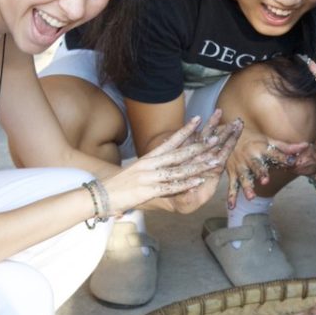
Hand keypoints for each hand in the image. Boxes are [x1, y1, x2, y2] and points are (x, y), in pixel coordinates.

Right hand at [102, 113, 241, 213]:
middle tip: (215, 139)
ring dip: (198, 166)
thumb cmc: (120, 185)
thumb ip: (153, 164)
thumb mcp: (137, 170)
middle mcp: (150, 164)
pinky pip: (171, 186)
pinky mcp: (149, 190)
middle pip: (179, 153)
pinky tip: (198, 181)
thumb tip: (166, 158)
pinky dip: (186, 184)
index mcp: (148, 158)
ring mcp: (150, 177)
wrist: (100, 195)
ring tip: (214, 161)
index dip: (185, 130)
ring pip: (179, 169)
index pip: (170, 141)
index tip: (198, 119)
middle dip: (199, 147)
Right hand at [165, 110, 240, 212]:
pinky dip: (192, 128)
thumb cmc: (181, 202)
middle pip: (216, 144)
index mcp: (209, 173)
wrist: (165, 197)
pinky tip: (196, 118)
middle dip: (226, 132)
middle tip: (237, 120)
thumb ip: (189, 198)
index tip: (238, 132)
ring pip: (204, 138)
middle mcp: (203, 161)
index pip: (222, 156)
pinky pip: (188, 138)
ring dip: (211, 125)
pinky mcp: (181, 151)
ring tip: (219, 111)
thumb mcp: (186, 204)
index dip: (230, 143)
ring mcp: (193, 154)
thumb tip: (192, 190)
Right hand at [225, 128, 305, 208]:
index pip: (274, 154)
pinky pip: (232, 186)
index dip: (283, 158)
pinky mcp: (232, 174)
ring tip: (251, 197)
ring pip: (244, 178)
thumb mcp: (268, 141)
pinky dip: (231, 196)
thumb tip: (305, 146)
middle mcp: (250, 158)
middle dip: (260, 173)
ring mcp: (240, 167)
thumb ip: (286, 147)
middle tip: (265, 181)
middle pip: (256, 166)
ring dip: (247, 187)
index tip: (292, 162)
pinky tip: (232, 206)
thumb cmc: (254, 140)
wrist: (229, 137)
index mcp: (261, 149)